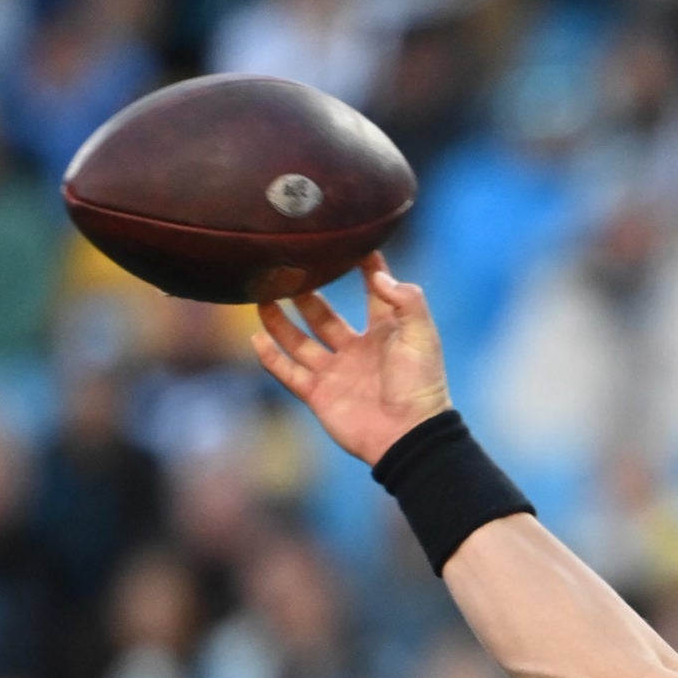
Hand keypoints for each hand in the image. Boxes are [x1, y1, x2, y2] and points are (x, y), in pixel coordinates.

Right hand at [251, 253, 452, 465]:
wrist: (409, 435)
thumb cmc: (421, 385)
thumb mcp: (422, 335)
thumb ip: (406, 300)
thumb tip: (378, 274)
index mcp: (386, 333)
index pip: (373, 293)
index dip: (364, 269)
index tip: (348, 242)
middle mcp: (358, 350)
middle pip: (324, 316)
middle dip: (307, 294)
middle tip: (286, 270)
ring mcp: (336, 372)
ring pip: (300, 341)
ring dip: (280, 321)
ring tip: (262, 296)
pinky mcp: (319, 395)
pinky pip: (289, 372)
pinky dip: (271, 357)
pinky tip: (255, 338)